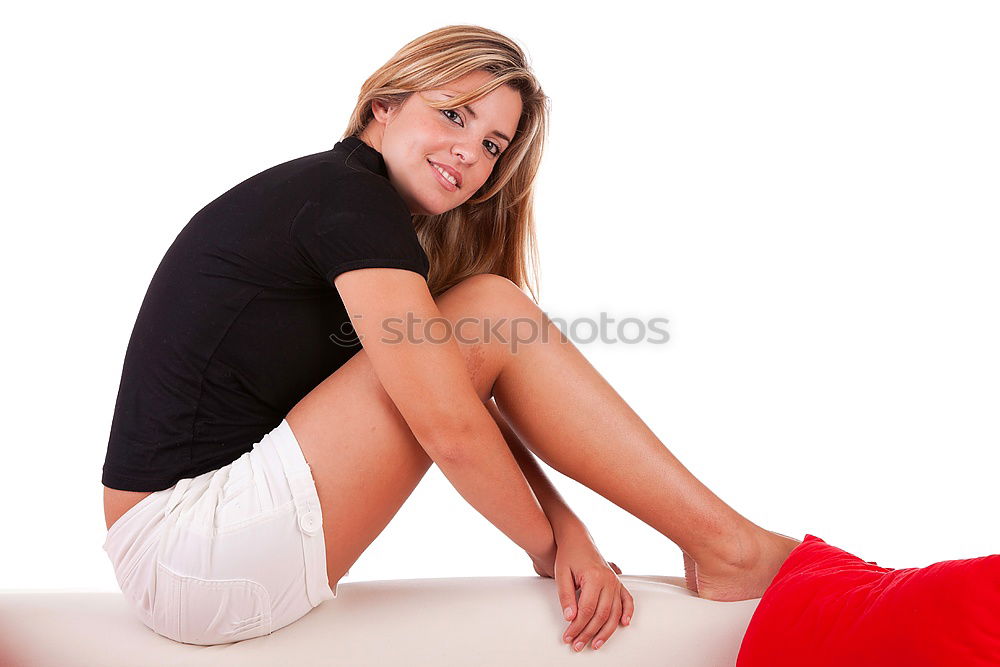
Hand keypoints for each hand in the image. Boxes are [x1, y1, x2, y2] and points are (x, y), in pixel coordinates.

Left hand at [548, 535, 633, 651]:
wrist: (577, 539)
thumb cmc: (568, 555)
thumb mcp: (561, 574)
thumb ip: (566, 596)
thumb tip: (570, 617)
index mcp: (594, 577)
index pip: (586, 610)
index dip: (577, 626)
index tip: (568, 636)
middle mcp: (608, 580)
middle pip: (601, 615)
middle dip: (588, 633)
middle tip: (577, 644)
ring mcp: (614, 581)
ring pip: (614, 612)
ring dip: (605, 631)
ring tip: (595, 644)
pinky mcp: (617, 582)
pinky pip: (626, 599)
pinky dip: (627, 612)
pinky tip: (624, 624)